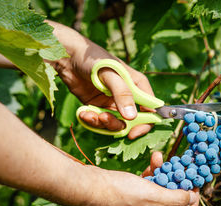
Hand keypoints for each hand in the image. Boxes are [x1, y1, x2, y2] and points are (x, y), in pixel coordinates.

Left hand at [48, 21, 154, 138]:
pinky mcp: (99, 107)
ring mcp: (113, 103)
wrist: (69, 57)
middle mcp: (128, 96)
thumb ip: (122, 94)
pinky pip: (99, 122)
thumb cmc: (93, 59)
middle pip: (132, 122)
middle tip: (104, 119)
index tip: (132, 133)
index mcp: (137, 85)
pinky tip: (83, 113)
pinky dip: (91, 121)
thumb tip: (132, 117)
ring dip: (102, 123)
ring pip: (115, 124)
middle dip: (118, 125)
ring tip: (90, 114)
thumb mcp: (110, 74)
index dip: (145, 123)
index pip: (151, 109)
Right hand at [81, 152, 199, 205]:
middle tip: (181, 166)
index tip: (194, 182)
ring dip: (165, 173)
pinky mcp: (133, 195)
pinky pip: (149, 185)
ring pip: (162, 190)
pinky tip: (153, 160)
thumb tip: (191, 198)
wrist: (89, 187)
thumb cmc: (118, 193)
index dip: (193, 201)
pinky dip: (153, 172)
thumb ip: (175, 198)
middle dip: (178, 182)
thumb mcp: (152, 195)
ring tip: (162, 158)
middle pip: (175, 202)